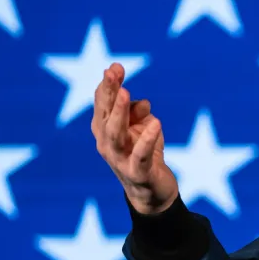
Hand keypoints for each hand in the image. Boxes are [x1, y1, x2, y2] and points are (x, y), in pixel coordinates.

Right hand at [91, 62, 178, 214]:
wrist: (152, 193)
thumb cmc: (145, 154)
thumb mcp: (142, 129)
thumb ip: (139, 114)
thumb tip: (142, 102)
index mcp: (105, 130)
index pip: (103, 104)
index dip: (108, 86)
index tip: (115, 66)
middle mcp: (106, 143)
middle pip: (105, 115)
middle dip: (109, 93)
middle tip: (114, 72)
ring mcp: (119, 159)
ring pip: (115, 134)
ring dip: (120, 113)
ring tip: (126, 93)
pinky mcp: (137, 173)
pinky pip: (140, 156)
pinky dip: (146, 139)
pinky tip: (155, 124)